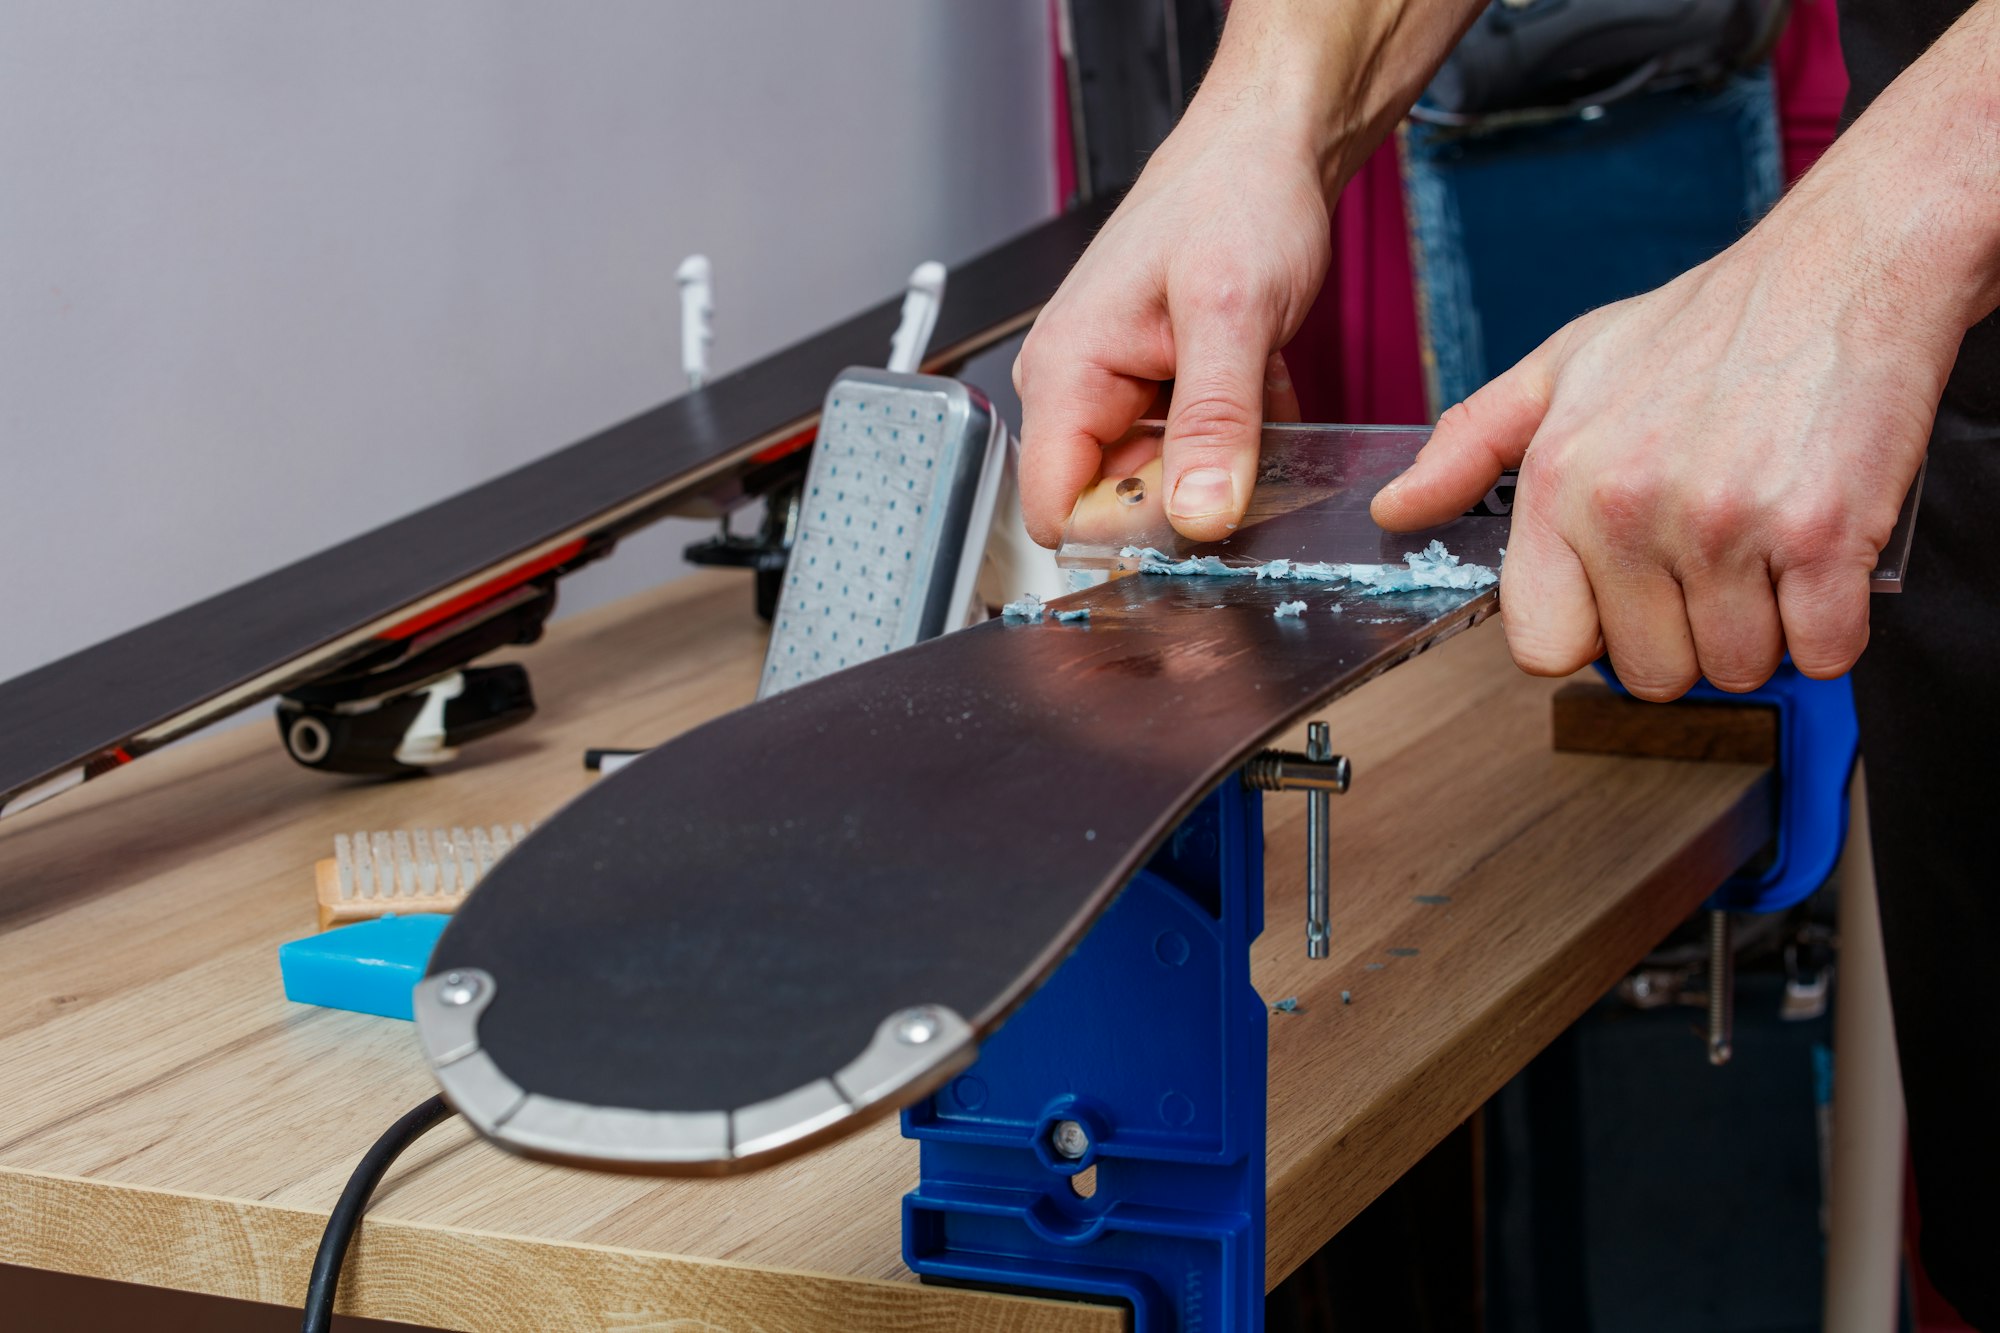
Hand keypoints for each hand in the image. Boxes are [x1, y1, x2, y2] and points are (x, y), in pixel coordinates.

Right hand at [1014, 97, 1326, 547]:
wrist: (1268, 146)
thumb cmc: (1236, 196)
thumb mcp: (1233, 315)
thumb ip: (1215, 425)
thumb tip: (1199, 518)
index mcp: (1065, 372)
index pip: (1055, 512)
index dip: (1124, 533)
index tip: (1194, 518)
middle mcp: (1073, 388)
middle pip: (1109, 506)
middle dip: (1183, 497)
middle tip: (1244, 448)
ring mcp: (1111, 391)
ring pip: (1156, 484)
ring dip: (1217, 464)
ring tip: (1254, 401)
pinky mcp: (1150, 390)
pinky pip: (1185, 455)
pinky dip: (1232, 440)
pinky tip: (1258, 390)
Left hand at [1371, 221, 1952, 698]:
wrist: (1843, 266)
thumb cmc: (1706, 324)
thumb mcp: (1562, 368)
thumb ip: (1470, 446)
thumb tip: (1394, 509)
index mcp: (1561, 482)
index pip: (1542, 647)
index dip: (1590, 635)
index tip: (1622, 600)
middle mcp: (1631, 509)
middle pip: (1649, 671)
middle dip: (1686, 635)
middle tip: (1712, 562)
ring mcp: (1724, 526)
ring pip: (1735, 666)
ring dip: (1762, 629)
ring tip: (1765, 548)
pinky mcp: (1820, 535)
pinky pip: (1821, 652)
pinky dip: (1832, 628)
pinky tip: (1821, 564)